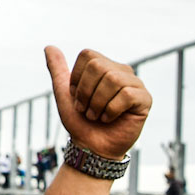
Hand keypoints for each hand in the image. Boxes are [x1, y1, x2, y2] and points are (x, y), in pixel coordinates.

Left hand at [45, 47, 150, 161]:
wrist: (92, 148)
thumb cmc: (80, 122)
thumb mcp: (64, 94)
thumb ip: (58, 70)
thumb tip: (48, 47)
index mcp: (105, 66)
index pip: (88, 56)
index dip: (77, 79)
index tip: (78, 97)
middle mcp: (122, 71)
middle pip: (98, 67)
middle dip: (86, 93)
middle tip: (87, 110)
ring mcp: (135, 84)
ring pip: (112, 80)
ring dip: (98, 104)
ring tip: (97, 116)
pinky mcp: (145, 99)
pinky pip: (126, 95)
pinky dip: (111, 111)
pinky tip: (110, 120)